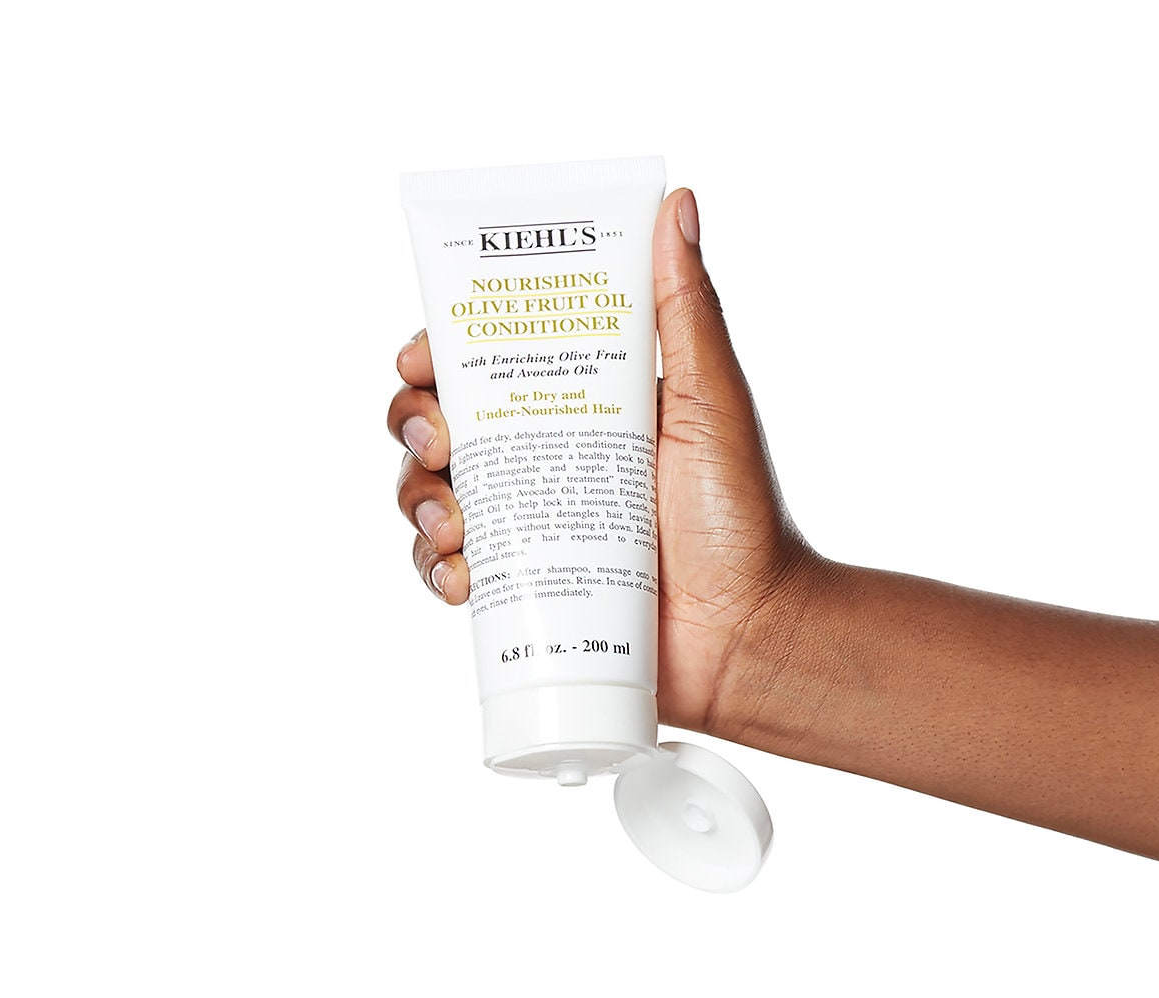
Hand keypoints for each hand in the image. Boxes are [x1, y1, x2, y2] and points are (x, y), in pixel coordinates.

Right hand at [387, 188, 822, 740]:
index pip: (486, 361)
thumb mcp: (709, 402)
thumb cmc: (740, 518)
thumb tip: (676, 202)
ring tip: (455, 526)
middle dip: (413, 425)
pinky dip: (436, 571)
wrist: (745, 634)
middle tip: (442, 444)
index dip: (438, 354)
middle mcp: (541, 459)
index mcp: (576, 403)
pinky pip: (445, 572)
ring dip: (418, 501)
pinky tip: (463, 577)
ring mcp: (524, 528)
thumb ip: (685, 310)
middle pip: (437, 424)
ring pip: (427, 496)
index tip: (423, 359)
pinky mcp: (518, 591)